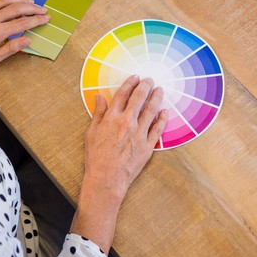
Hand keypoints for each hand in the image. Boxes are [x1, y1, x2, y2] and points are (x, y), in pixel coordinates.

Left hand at [0, 0, 48, 72]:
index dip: (36, 20)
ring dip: (21, 0)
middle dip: (32, 8)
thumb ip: (10, 49)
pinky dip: (7, 1)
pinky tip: (12, 3)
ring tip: (31, 1)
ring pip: (6, 1)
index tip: (46, 18)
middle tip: (43, 9)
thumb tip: (27, 41)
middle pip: (17, 8)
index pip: (22, 23)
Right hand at [71, 76, 167, 250]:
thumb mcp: (91, 132)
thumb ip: (98, 113)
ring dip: (157, 98)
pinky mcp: (148, 145)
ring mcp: (139, 133)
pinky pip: (158, 129)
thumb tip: (99, 97)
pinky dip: (163, 119)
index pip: (123, 94)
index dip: (130, 83)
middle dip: (145, 86)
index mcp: (112, 117)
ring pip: (151, 110)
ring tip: (160, 90)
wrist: (106, 178)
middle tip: (150, 79)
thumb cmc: (96, 157)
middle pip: (139, 98)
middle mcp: (127, 122)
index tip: (135, 77)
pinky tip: (165, 112)